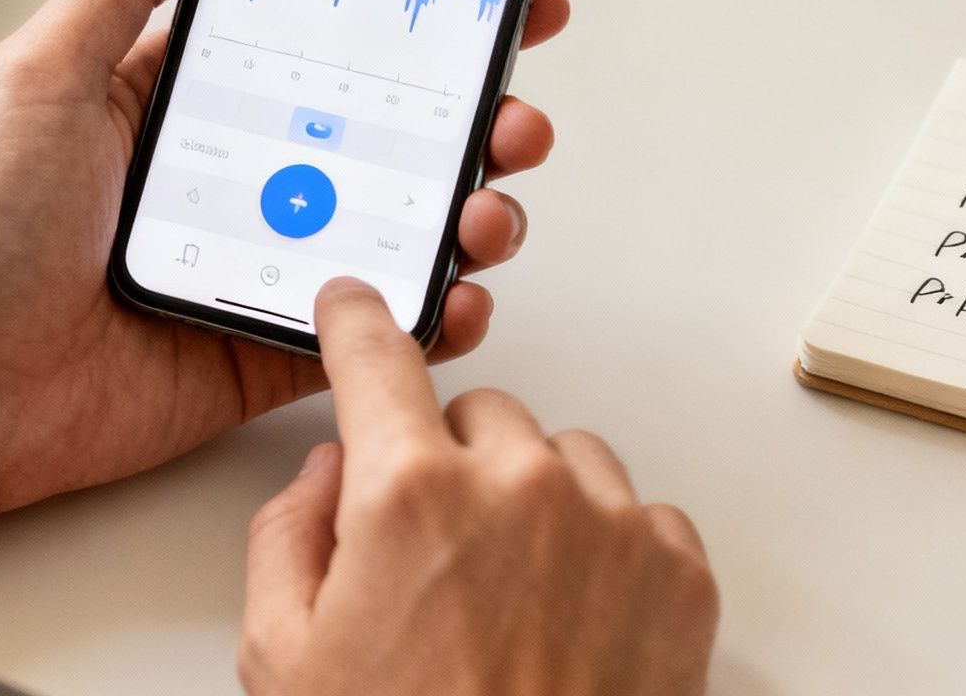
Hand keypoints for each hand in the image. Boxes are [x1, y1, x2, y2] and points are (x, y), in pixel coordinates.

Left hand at [0, 0, 570, 517]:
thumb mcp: (46, 72)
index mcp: (190, 101)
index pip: (322, 39)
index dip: (408, 13)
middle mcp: (242, 176)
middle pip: (389, 130)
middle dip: (472, 112)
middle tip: (512, 104)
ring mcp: (266, 262)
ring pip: (403, 223)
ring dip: (471, 205)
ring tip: (488, 203)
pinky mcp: (275, 345)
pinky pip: (377, 325)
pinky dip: (436, 312)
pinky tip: (457, 290)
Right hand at [239, 279, 717, 695]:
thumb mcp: (284, 661)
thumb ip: (285, 538)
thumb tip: (325, 480)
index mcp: (408, 494)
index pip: (374, 356)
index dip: (356, 324)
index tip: (357, 305)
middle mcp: (518, 486)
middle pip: (477, 412)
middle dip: (449, 462)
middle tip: (437, 557)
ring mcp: (611, 522)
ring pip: (563, 456)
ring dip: (534, 501)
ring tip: (512, 601)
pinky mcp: (680, 569)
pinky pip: (637, 512)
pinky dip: (607, 548)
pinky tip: (572, 619)